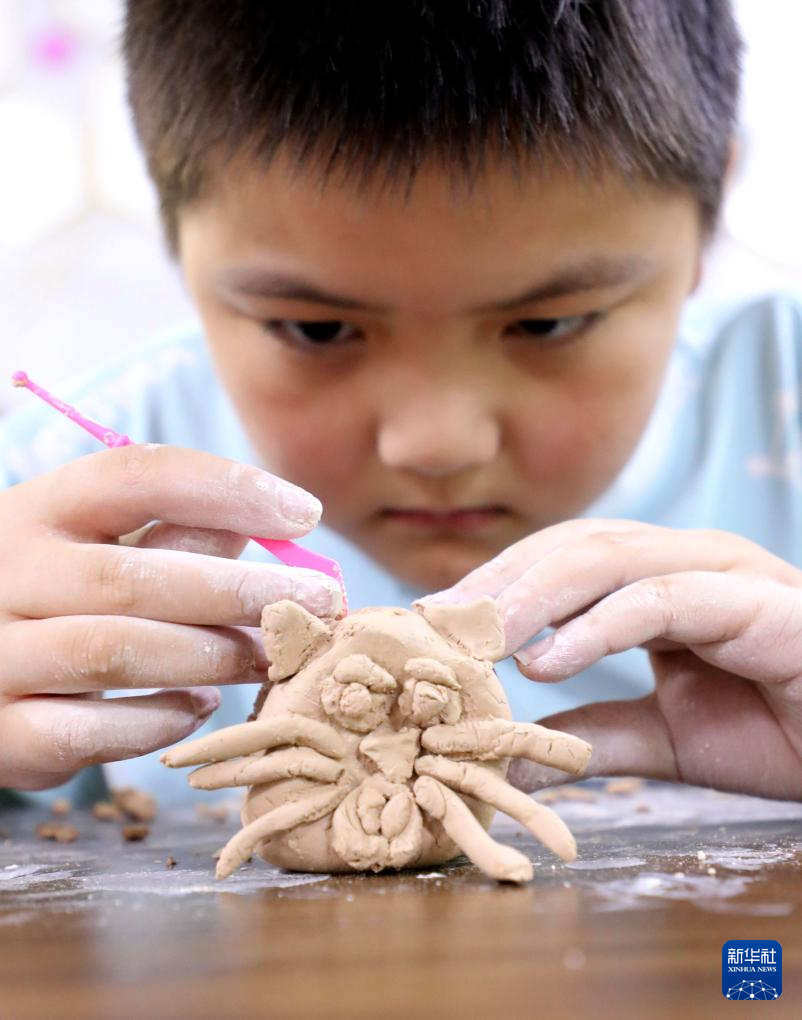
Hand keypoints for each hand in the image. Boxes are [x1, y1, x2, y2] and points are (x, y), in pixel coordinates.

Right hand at [0, 444, 341, 789]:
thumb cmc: (55, 594)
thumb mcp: (98, 545)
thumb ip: (174, 533)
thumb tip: (277, 521)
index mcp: (38, 510)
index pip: (135, 476)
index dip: (228, 489)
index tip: (305, 515)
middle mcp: (6, 575)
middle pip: (133, 577)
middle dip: (240, 592)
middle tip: (317, 604)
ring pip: (116, 652)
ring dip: (211, 658)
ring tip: (270, 657)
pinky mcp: (1, 733)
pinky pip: (90, 732)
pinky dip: (159, 721)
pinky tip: (201, 708)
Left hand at [422, 520, 801, 799]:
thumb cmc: (778, 730)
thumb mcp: (665, 739)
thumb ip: (596, 736)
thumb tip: (514, 756)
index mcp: (660, 579)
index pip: (559, 560)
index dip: (494, 586)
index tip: (433, 625)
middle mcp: (686, 561)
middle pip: (570, 546)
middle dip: (497, 584)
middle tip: (435, 625)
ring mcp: (721, 572)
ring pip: (606, 558)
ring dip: (531, 597)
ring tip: (476, 641)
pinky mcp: (756, 602)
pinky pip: (662, 600)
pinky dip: (596, 627)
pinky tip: (546, 661)